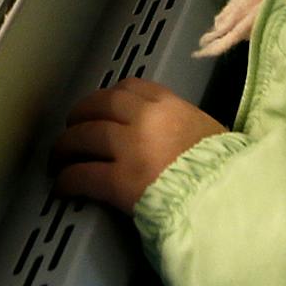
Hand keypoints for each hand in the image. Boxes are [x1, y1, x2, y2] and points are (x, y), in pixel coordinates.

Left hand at [53, 78, 226, 211]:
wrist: (227, 198)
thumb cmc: (226, 170)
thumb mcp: (207, 131)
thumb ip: (182, 125)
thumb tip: (169, 136)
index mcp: (170, 105)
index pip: (131, 87)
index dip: (110, 96)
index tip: (103, 106)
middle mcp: (145, 119)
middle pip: (100, 106)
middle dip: (80, 115)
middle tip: (72, 128)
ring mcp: (130, 148)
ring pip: (84, 136)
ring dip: (66, 146)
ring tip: (59, 158)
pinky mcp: (119, 180)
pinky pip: (82, 175)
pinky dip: (68, 179)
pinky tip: (63, 187)